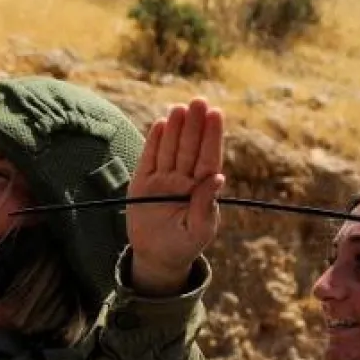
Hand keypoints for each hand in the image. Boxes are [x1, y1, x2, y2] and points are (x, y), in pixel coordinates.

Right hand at [127, 99, 225, 296]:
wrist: (156, 258)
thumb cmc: (184, 245)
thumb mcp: (200, 229)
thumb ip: (206, 204)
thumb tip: (217, 177)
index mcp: (201, 189)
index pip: (208, 157)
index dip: (212, 136)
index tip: (216, 114)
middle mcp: (183, 180)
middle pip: (189, 148)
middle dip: (194, 125)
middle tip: (198, 102)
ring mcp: (162, 180)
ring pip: (170, 150)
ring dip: (175, 129)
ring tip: (180, 108)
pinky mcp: (142, 184)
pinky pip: (148, 159)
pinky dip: (154, 143)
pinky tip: (160, 125)